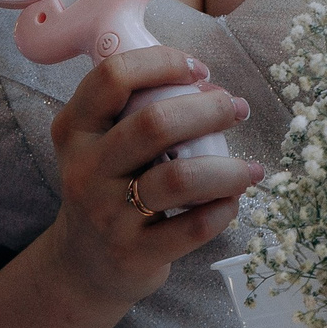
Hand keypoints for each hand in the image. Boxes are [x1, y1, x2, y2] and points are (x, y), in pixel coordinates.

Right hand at [42, 47, 260, 309]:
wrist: (83, 264)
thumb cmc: (109, 186)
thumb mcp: (102, 143)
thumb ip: (140, 110)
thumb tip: (210, 88)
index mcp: (75, 129)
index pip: (113, 76)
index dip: (164, 63)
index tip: (199, 71)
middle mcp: (85, 170)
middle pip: (154, 124)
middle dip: (210, 110)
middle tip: (238, 109)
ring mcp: (107, 215)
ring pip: (179, 179)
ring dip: (228, 169)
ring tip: (250, 168)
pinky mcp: (133, 253)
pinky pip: (192, 227)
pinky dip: (223, 210)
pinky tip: (231, 201)